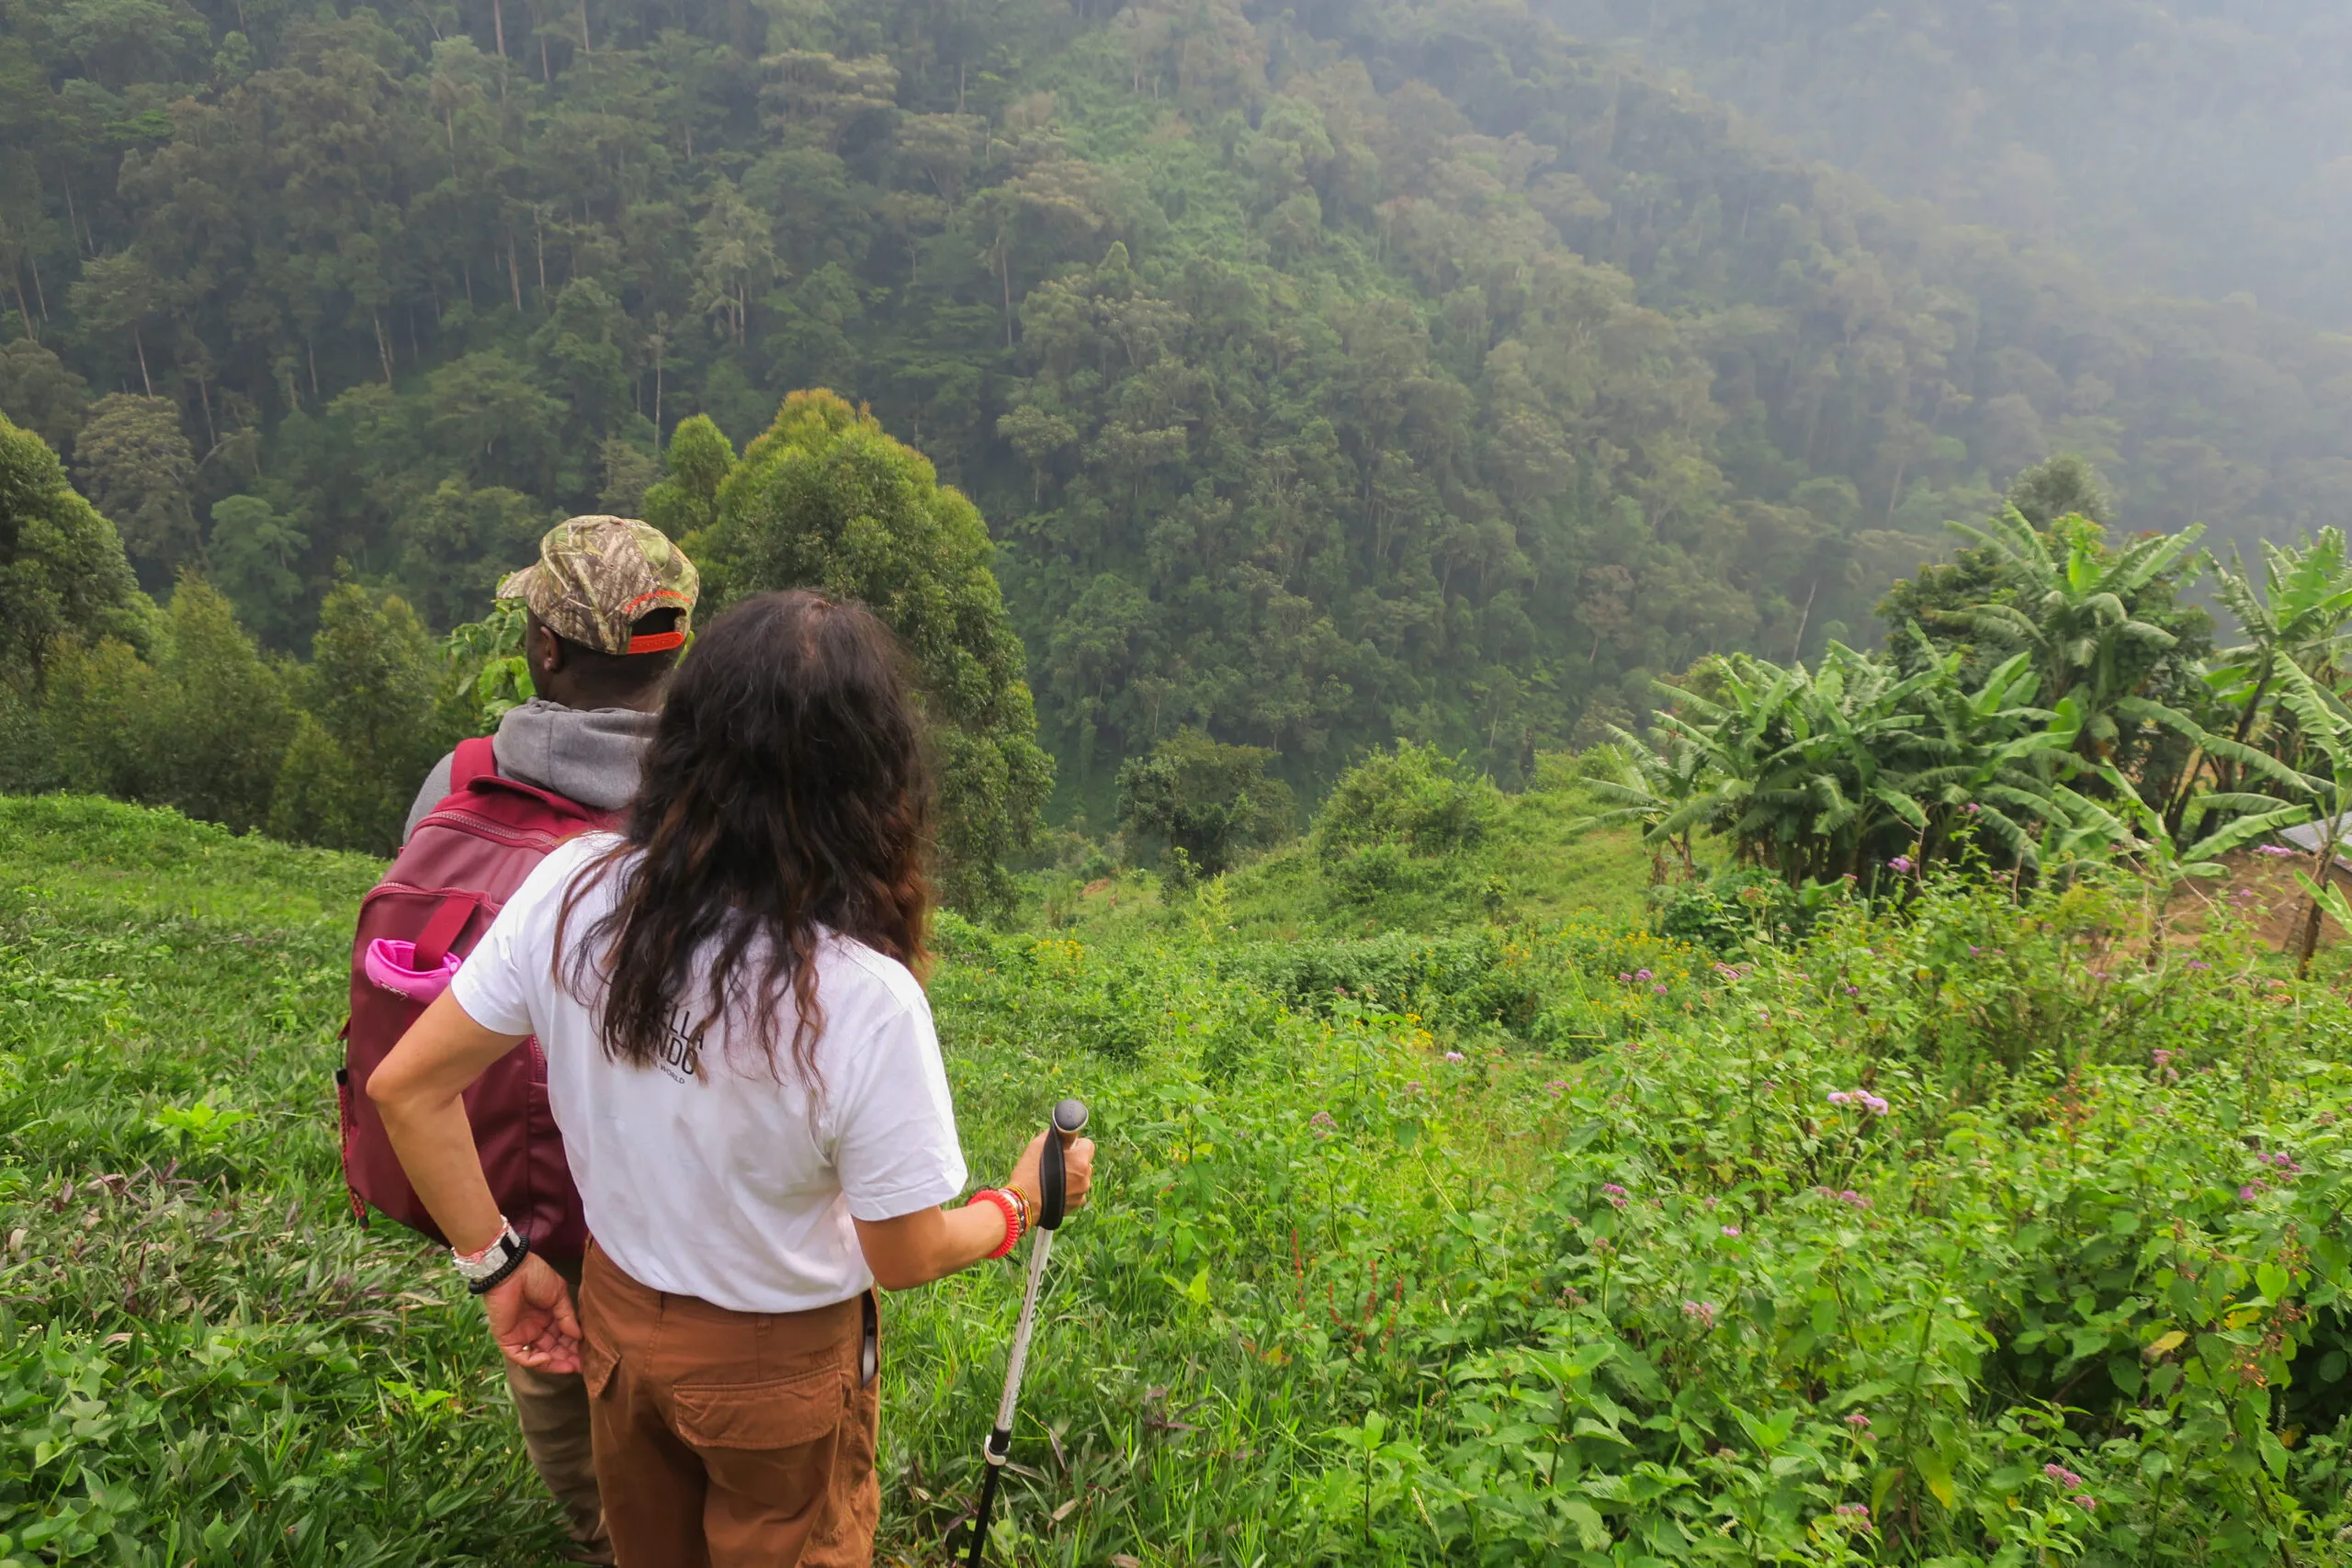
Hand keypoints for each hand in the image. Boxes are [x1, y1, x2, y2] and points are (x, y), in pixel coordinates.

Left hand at [482, 1252, 582, 1372]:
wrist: (511, 1270)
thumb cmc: (535, 1276)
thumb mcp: (559, 1294)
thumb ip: (567, 1317)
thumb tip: (579, 1336)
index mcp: (547, 1316)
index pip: (562, 1337)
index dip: (574, 1347)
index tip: (587, 1354)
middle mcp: (535, 1328)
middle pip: (552, 1350)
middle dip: (567, 1358)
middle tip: (581, 1365)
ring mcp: (521, 1335)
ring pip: (538, 1357)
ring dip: (554, 1364)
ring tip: (569, 1366)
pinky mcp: (507, 1339)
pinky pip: (521, 1357)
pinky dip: (534, 1362)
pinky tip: (548, 1359)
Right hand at [1007, 1126, 1096, 1215]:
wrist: (1023, 1203)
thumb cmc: (1029, 1173)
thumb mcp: (1039, 1145)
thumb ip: (1057, 1136)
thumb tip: (1063, 1129)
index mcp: (1080, 1160)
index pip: (1088, 1145)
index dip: (1076, 1146)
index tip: (1065, 1149)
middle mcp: (1085, 1177)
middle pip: (1085, 1162)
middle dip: (1075, 1161)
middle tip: (1057, 1163)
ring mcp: (1081, 1192)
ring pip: (1081, 1178)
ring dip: (1072, 1176)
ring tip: (1053, 1179)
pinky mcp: (1076, 1204)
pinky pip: (1076, 1192)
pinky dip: (1069, 1190)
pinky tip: (1054, 1190)